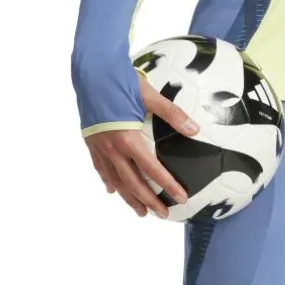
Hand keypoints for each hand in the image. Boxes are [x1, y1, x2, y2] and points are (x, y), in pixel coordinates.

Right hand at [84, 78, 198, 217]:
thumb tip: (195, 129)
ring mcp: (99, 148)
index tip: (181, 199)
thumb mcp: (149, 95)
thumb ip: (173, 114)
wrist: (90, 70)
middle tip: (163, 215)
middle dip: (149, 202)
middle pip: (133, 184)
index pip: (152, 170)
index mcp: (127, 139)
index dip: (168, 186)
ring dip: (129, 199)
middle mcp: (112, 149)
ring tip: (141, 212)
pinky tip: (112, 190)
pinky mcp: (91, 143)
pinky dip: (108, 181)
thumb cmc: (120, 79)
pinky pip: (100, 169)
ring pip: (115, 182)